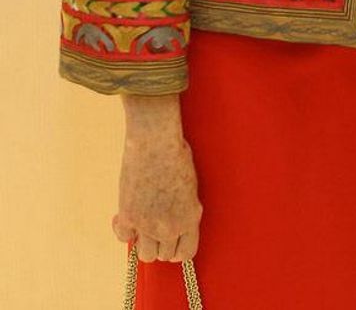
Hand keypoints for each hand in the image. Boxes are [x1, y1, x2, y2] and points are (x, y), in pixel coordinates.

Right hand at [113, 94, 201, 262]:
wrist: (155, 141)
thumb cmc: (176, 154)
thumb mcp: (190, 185)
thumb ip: (184, 207)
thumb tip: (176, 219)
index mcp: (190, 217)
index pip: (185, 253)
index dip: (178, 248)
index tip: (172, 240)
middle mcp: (170, 227)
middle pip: (163, 255)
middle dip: (161, 243)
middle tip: (156, 224)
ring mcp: (148, 225)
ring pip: (145, 254)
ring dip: (144, 241)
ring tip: (143, 222)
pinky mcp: (128, 217)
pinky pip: (124, 237)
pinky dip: (124, 229)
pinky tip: (126, 215)